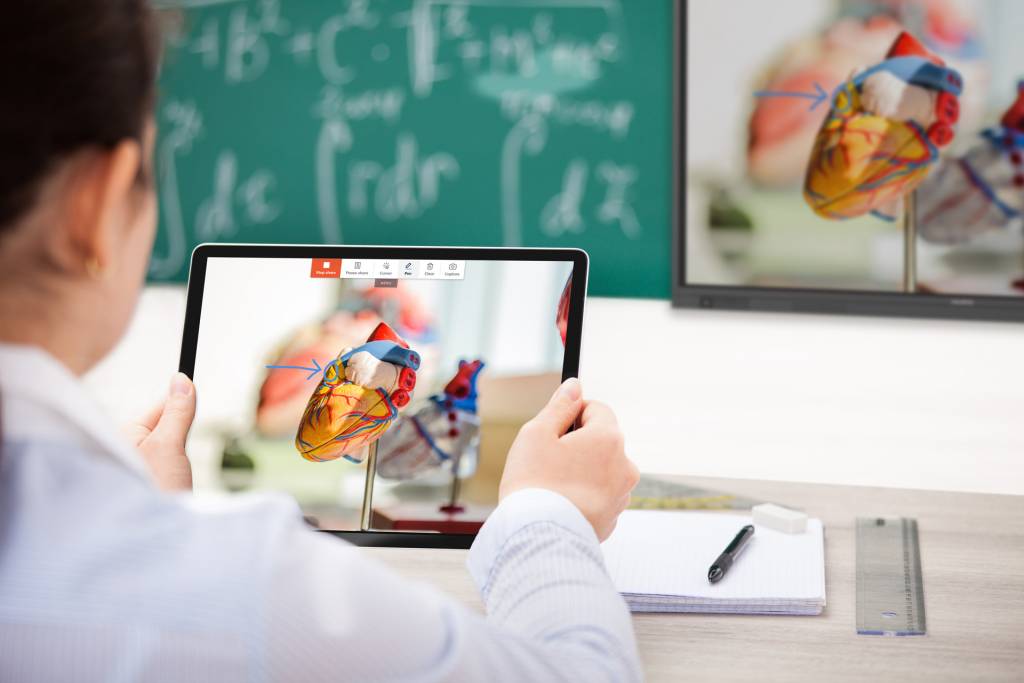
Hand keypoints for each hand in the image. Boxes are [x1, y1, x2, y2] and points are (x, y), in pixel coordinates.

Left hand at [126, 373, 196, 491]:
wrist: (152, 543)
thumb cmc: (153, 493)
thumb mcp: (169, 446)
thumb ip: (177, 412)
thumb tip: (182, 379)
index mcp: (122, 434)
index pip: (160, 407)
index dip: (181, 407)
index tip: (196, 400)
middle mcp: (124, 449)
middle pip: (166, 428)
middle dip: (180, 439)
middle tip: (178, 461)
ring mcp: (134, 468)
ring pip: (170, 450)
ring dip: (179, 462)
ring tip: (173, 481)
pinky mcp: (146, 485)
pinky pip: (168, 469)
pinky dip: (177, 476)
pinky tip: (172, 490)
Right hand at [499, 379, 639, 540]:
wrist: (538, 539)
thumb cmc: (534, 484)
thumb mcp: (537, 433)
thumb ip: (559, 406)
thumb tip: (575, 386)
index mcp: (609, 438)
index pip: (597, 408)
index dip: (572, 414)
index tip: (553, 430)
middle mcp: (624, 465)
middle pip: (601, 440)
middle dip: (577, 444)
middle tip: (548, 460)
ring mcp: (621, 494)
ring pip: (601, 469)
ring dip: (582, 470)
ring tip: (553, 486)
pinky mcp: (613, 518)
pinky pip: (599, 496)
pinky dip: (584, 495)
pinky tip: (561, 504)